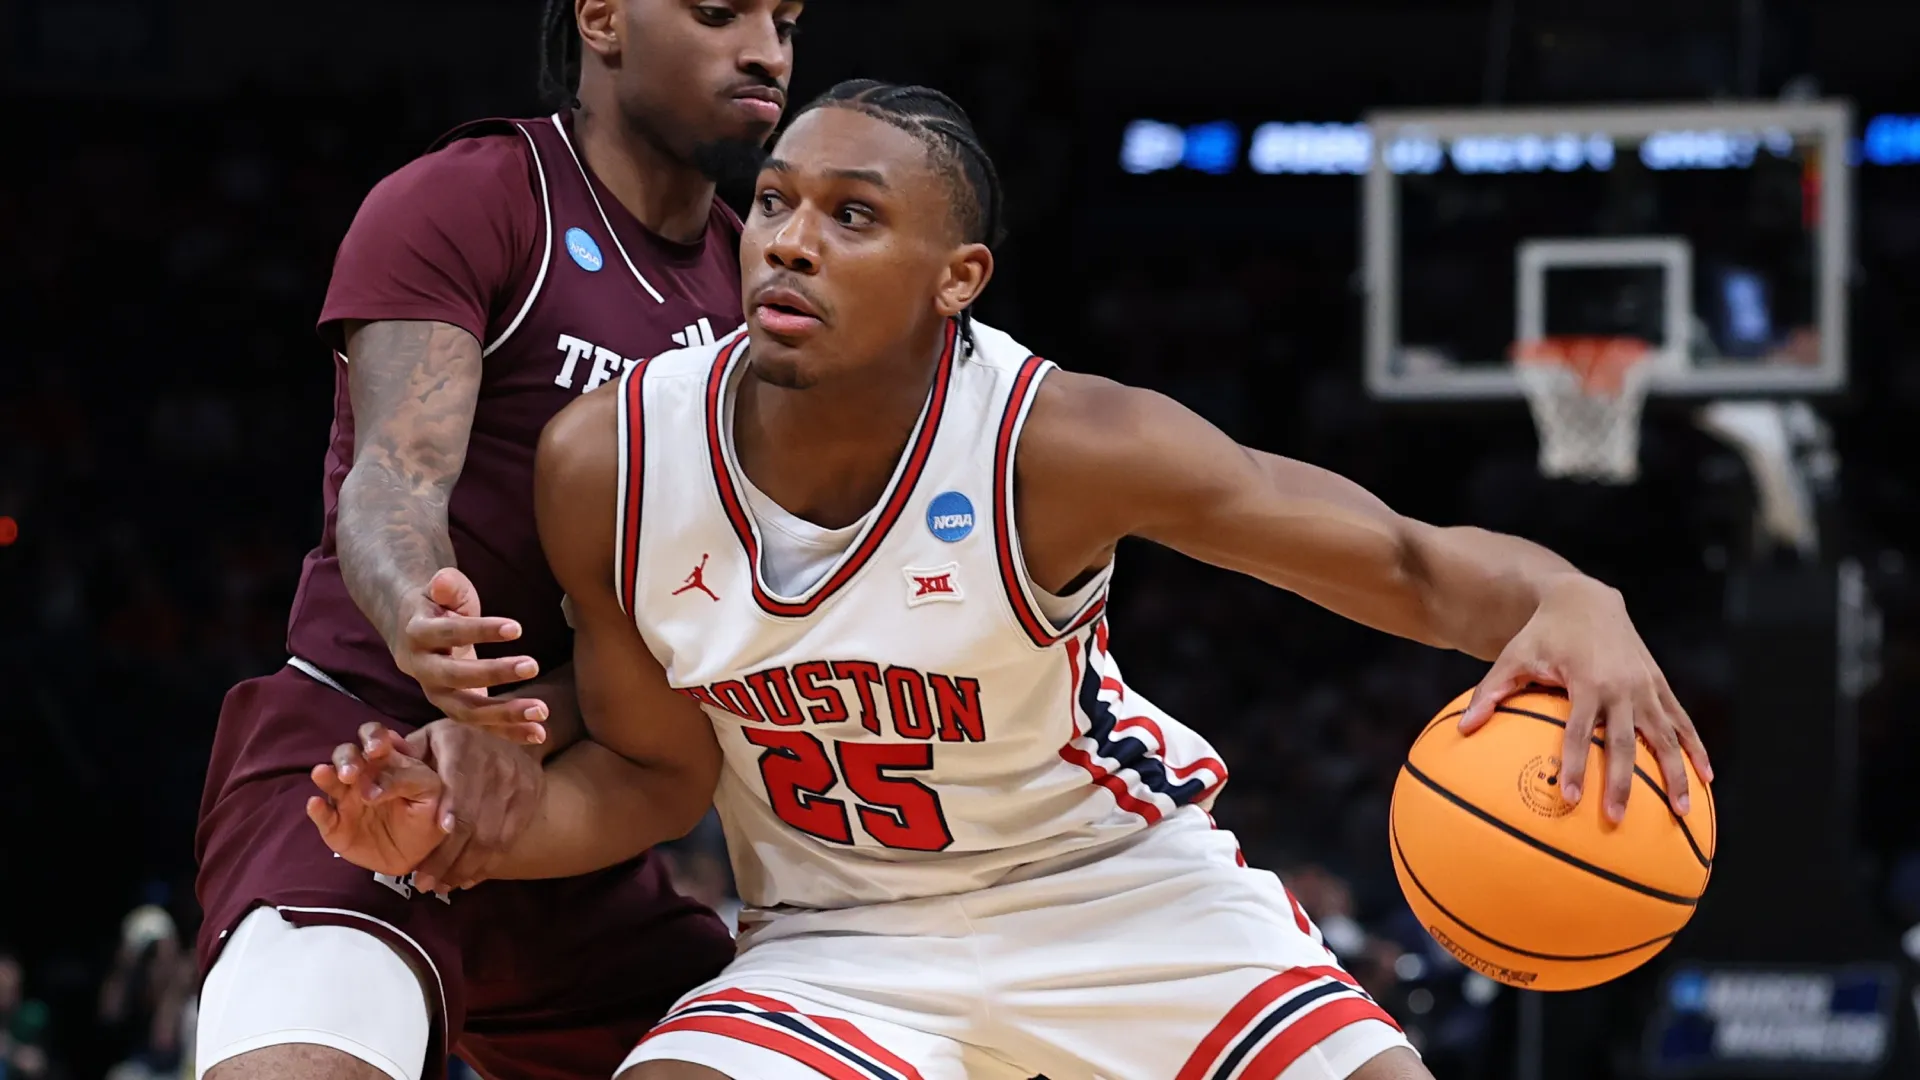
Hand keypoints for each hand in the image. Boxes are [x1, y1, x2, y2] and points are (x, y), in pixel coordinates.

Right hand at [307, 729, 449, 875]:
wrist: (416, 854)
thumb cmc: (424, 815)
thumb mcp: (429, 794)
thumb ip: (410, 781)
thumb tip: (373, 788)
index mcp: (387, 761)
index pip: (376, 738)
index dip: (374, 738)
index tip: (377, 749)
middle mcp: (361, 775)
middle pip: (347, 754)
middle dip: (348, 758)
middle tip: (352, 772)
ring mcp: (345, 799)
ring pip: (329, 779)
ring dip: (326, 776)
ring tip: (322, 773)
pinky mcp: (334, 824)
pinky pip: (322, 815)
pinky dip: (317, 810)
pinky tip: (315, 804)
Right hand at [392, 567, 548, 741]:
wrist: (414, 631)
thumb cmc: (438, 605)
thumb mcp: (441, 589)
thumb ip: (446, 585)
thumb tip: (443, 581)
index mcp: (418, 635)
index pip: (449, 634)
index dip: (480, 631)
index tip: (517, 628)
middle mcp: (423, 670)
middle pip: (455, 677)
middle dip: (494, 673)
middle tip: (532, 665)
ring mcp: (437, 694)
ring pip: (466, 711)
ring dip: (504, 714)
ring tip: (541, 710)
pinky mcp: (456, 709)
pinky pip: (481, 725)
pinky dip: (509, 732)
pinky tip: (538, 733)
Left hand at [398, 720, 544, 892]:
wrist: (508, 739)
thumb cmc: (451, 745)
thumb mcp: (426, 740)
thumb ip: (401, 761)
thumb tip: (371, 785)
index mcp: (460, 742)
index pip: (457, 783)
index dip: (449, 814)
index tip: (433, 841)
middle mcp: (493, 760)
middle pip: (474, 819)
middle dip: (448, 857)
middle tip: (424, 884)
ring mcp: (516, 781)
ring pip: (492, 836)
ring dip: (465, 867)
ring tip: (441, 887)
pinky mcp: (529, 799)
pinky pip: (508, 841)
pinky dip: (486, 865)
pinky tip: (465, 880)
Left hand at [1459, 577, 1712, 822]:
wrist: (1586, 599)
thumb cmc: (1542, 634)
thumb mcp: (1513, 657)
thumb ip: (1490, 693)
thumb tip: (1462, 730)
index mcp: (1586, 682)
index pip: (1579, 731)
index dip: (1574, 764)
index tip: (1569, 798)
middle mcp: (1622, 686)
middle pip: (1624, 743)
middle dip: (1621, 783)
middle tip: (1616, 820)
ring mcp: (1645, 687)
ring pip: (1665, 737)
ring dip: (1675, 774)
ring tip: (1682, 812)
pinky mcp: (1658, 685)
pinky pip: (1681, 722)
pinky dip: (1695, 748)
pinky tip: (1706, 777)